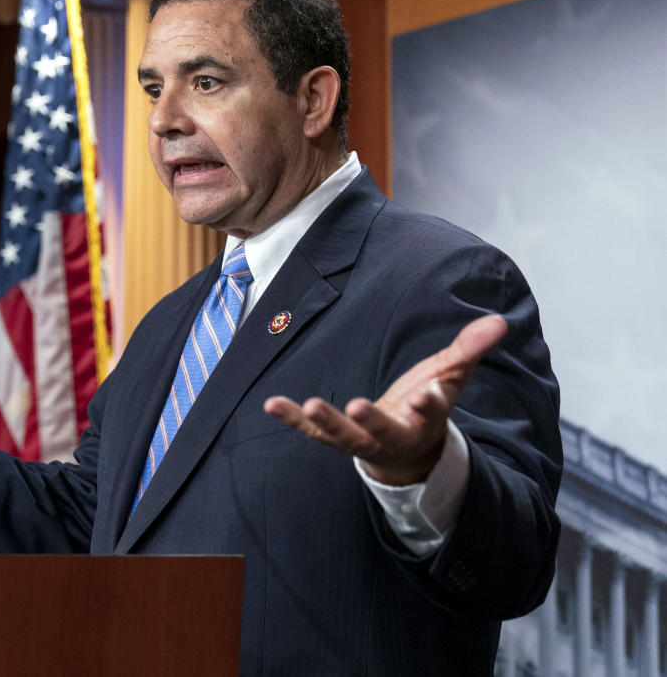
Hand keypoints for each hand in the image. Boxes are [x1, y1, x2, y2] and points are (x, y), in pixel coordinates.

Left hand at [263, 314, 506, 485]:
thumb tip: (500, 320)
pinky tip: (270, 404)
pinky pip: (310, 432)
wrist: (409, 451)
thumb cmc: (426, 405)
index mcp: (424, 418)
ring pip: (344, 437)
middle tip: (356, 407)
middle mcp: (393, 433)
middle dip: (371, 420)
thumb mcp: (450, 376)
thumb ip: (469, 350)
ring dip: (326, 422)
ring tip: (308, 405)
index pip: (431, 411)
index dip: (430, 403)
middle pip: (381, 430)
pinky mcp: (336, 438)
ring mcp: (362, 439)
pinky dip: (291, 419)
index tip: (429, 395)